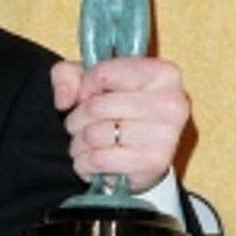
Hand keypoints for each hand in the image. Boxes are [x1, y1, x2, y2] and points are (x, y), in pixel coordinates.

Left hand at [50, 56, 189, 191]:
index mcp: (162, 73)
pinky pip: (98, 160)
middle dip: (77, 119)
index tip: (85, 96)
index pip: (104, 74)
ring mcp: (165, 135)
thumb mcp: (89, 81)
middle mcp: (170, 102)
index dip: (84, 87)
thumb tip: (65, 100)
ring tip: (86, 143)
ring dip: (79, 142)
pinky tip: (90, 160)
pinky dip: (84, 162)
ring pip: (95, 135)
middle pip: (96, 107)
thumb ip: (67, 75)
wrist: (140, 157)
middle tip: (79, 124)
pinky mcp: (152, 163)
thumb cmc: (117, 111)